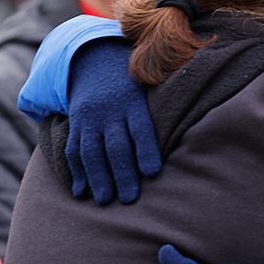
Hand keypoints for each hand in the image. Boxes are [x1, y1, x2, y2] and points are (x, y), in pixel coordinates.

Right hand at [66, 38, 161, 204]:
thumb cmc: (133, 88)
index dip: (147, 150)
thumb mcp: (148, 91)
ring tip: (104, 201)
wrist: (95, 62)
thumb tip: (189, 145)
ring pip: (91, 150)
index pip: (141, 129)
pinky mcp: (76, 125)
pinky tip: (81, 191)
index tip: (153, 173)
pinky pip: (74, 150)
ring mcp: (90, 119)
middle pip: (116, 145)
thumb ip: (163, 114)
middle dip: (122, 173)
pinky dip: (77, 172)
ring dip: (98, 178)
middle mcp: (110, 111)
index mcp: (134, 103)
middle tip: (129, 199)